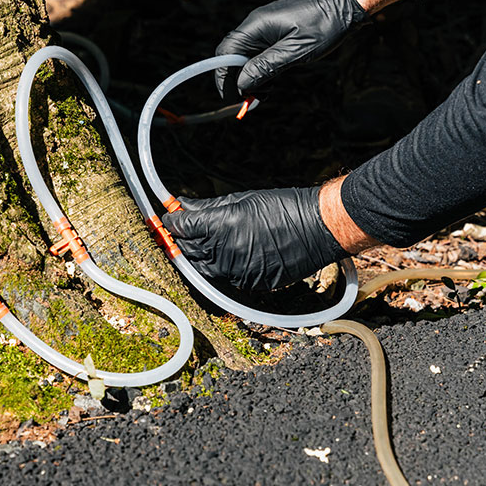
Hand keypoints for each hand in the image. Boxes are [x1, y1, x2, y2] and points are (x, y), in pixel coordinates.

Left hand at [161, 187, 348, 290]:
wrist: (319, 228)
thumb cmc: (283, 207)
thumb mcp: (241, 200)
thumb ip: (207, 207)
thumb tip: (182, 205)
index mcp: (221, 227)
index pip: (181, 228)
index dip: (170, 223)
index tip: (167, 220)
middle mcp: (225, 253)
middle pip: (186, 252)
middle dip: (178, 242)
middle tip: (176, 234)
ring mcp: (237, 272)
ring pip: (203, 270)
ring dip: (198, 258)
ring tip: (202, 244)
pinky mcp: (250, 285)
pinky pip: (225, 279)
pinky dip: (221, 268)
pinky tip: (228, 255)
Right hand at [214, 0, 368, 97]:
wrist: (344, 4)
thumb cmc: (323, 25)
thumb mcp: (295, 51)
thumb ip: (266, 66)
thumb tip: (241, 83)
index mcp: (256, 26)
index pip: (225, 52)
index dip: (223, 76)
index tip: (231, 97)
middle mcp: (255, 25)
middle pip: (232, 56)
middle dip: (237, 80)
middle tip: (251, 99)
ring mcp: (264, 27)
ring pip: (245, 57)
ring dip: (250, 77)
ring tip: (265, 93)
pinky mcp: (274, 32)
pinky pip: (258, 53)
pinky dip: (260, 70)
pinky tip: (271, 82)